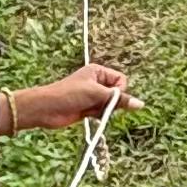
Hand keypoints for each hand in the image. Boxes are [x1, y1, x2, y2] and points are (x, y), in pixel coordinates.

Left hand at [9, 62, 136, 132]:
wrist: (46, 109)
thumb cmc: (68, 95)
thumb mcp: (96, 94)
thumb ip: (119, 99)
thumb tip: (140, 104)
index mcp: (98, 71)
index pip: (121, 81)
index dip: (119, 91)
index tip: (109, 97)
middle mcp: (96, 82)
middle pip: (116, 93)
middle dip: (110, 102)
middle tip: (98, 104)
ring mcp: (92, 96)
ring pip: (110, 104)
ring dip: (103, 110)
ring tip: (90, 110)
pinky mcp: (88, 108)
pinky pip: (102, 112)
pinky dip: (99, 115)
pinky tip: (89, 115)